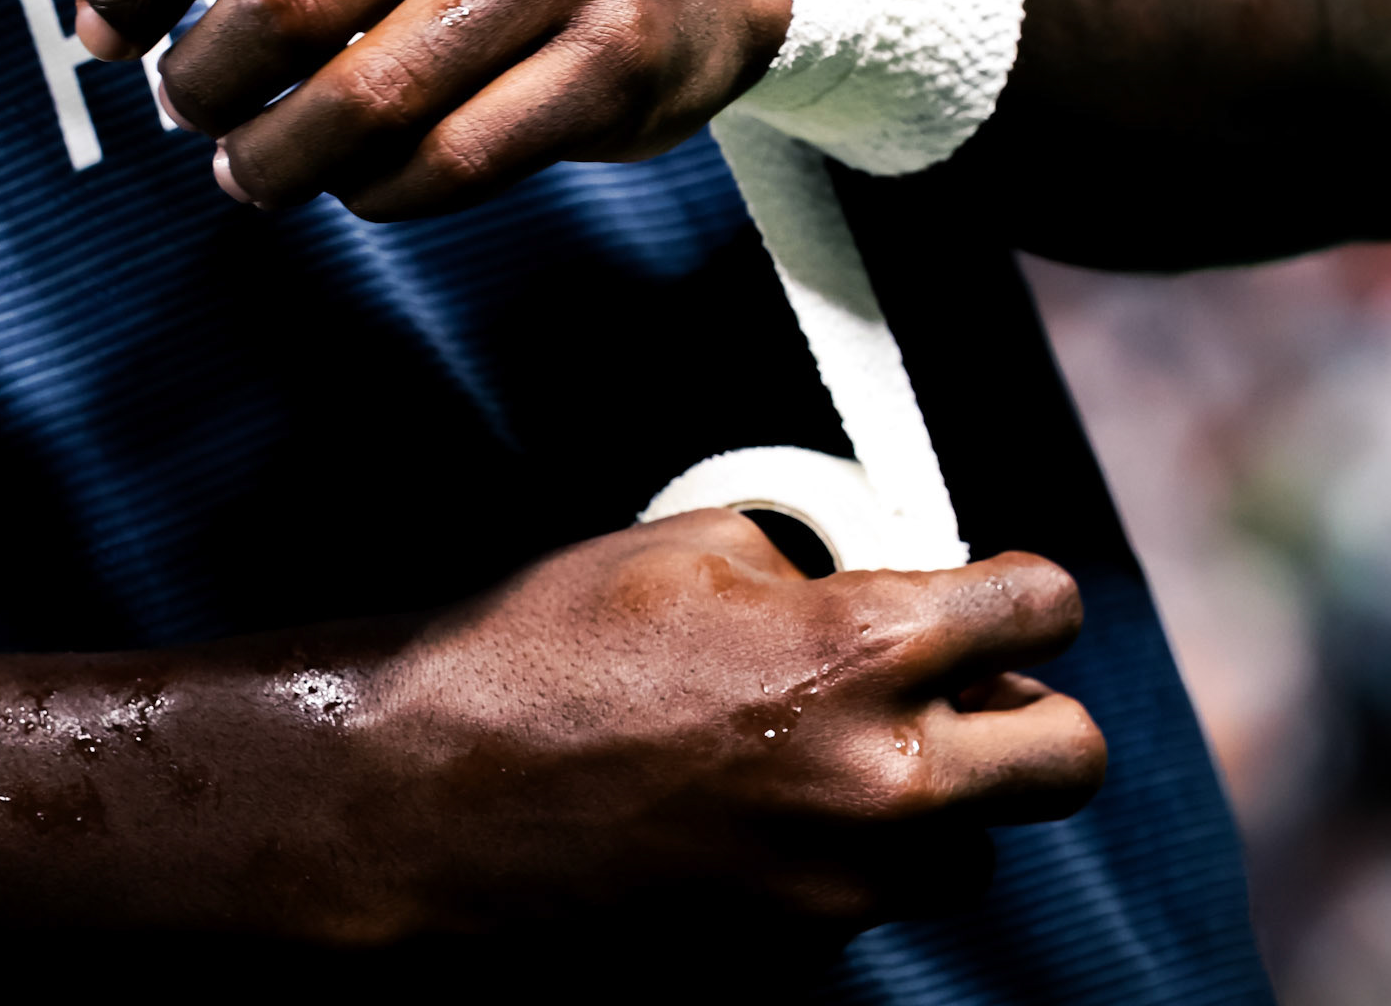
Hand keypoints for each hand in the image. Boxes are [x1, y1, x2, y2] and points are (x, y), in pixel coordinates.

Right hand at [354, 512, 1103, 934]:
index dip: (1025, 585)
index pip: (1044, 606)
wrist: (433, 797)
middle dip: (1029, 708)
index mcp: (865, 651)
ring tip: (829, 752)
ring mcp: (844, 888)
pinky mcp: (793, 957)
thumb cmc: (548, 650)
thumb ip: (817, 560)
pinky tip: (752, 811)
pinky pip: (871, 898)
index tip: (1001, 589)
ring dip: (933, 796)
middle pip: (1069, 757)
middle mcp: (884, 783)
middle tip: (964, 683)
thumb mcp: (691, 544)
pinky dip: (843, 855)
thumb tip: (871, 575)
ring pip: (972, 844)